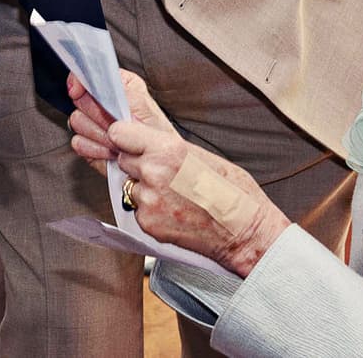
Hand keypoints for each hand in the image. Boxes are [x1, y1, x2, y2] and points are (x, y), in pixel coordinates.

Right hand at [67, 69, 178, 166]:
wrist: (156, 163)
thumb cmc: (156, 133)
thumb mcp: (143, 104)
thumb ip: (121, 90)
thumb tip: (97, 86)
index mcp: (117, 85)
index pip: (86, 74)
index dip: (80, 82)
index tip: (78, 92)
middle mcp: (102, 102)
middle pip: (80, 100)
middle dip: (98, 116)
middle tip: (117, 124)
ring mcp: (93, 123)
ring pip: (77, 122)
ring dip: (99, 135)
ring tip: (119, 141)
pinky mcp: (87, 143)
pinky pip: (78, 143)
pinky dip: (95, 150)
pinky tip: (111, 153)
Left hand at [68, 71, 289, 276]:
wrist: (244, 232)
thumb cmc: (230, 189)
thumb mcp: (197, 154)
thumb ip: (162, 144)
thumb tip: (132, 131)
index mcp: (168, 149)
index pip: (118, 131)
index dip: (119, 132)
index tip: (122, 133)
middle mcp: (153, 173)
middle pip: (120, 156)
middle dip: (130, 157)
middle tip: (152, 165)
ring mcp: (147, 201)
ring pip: (126, 182)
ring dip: (139, 183)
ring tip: (169, 188)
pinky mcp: (146, 223)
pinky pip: (134, 206)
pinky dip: (146, 206)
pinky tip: (170, 207)